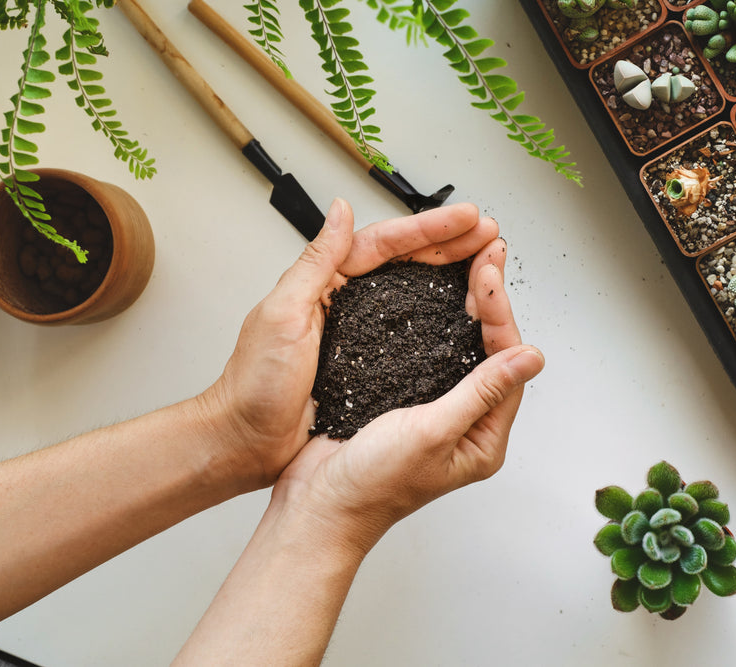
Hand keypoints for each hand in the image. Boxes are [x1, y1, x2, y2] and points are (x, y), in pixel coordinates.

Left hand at [201, 199, 500, 489]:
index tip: (466, 220)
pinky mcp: (367, 364)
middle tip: (489, 235)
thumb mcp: (283, 315)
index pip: (384, 244)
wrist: (247, 441)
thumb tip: (340, 212)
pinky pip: (409, 330)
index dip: (429, 230)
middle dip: (450, 244)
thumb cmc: (254, 386)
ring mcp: (358, 332)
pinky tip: (461, 312)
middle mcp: (344, 302)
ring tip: (484, 263)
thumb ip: (315, 262)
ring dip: (449, 274)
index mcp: (324, 283)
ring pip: (412, 291)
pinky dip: (437, 316)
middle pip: (405, 262)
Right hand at [267, 238, 544, 555]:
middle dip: (489, 300)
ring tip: (470, 264)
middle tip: (488, 255)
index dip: (499, 314)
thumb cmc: (371, 486)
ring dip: (465, 305)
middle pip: (489, 349)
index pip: (505, 363)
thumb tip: (529, 359)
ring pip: (459, 345)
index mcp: (481, 439)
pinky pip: (427, 351)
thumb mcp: (432, 434)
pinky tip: (431, 295)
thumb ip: (480, 393)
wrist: (318, 504)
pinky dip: (431, 320)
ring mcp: (432, 409)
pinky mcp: (403, 398)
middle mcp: (463, 423)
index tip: (488, 276)